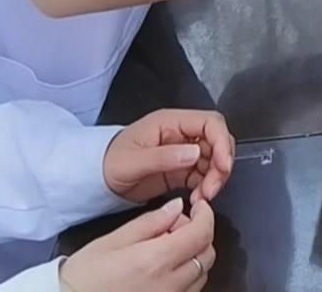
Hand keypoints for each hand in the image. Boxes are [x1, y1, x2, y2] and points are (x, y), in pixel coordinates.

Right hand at [60, 196, 214, 291]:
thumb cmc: (85, 274)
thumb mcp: (114, 239)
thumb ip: (151, 222)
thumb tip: (177, 207)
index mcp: (156, 261)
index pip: (201, 234)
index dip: (205, 215)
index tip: (199, 206)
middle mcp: (169, 284)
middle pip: (207, 254)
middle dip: (200, 233)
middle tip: (175, 225)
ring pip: (202, 274)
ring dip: (195, 255)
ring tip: (167, 246)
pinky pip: (190, 290)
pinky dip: (188, 274)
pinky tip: (166, 266)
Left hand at [104, 108, 235, 203]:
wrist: (97, 179)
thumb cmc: (110, 163)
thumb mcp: (132, 161)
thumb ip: (163, 157)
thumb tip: (195, 153)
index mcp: (171, 122)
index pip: (210, 123)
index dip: (222, 142)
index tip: (223, 166)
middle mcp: (181, 134)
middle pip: (217, 142)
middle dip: (221, 165)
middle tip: (212, 189)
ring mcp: (183, 151)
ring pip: (214, 160)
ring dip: (215, 179)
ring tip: (202, 198)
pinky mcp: (182, 169)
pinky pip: (204, 175)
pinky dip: (206, 187)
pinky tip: (197, 200)